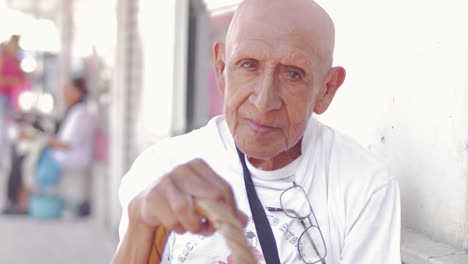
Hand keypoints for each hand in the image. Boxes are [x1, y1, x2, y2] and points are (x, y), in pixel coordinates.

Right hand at [128, 158, 247, 235]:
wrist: (151, 203)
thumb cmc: (182, 198)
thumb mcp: (203, 199)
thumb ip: (224, 207)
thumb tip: (244, 221)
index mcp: (199, 165)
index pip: (224, 188)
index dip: (230, 209)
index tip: (230, 221)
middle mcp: (182, 169)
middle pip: (210, 197)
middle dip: (213, 218)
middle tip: (210, 228)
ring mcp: (166, 181)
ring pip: (186, 209)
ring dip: (194, 225)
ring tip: (195, 228)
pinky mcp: (153, 197)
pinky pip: (172, 220)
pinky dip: (179, 228)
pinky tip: (179, 225)